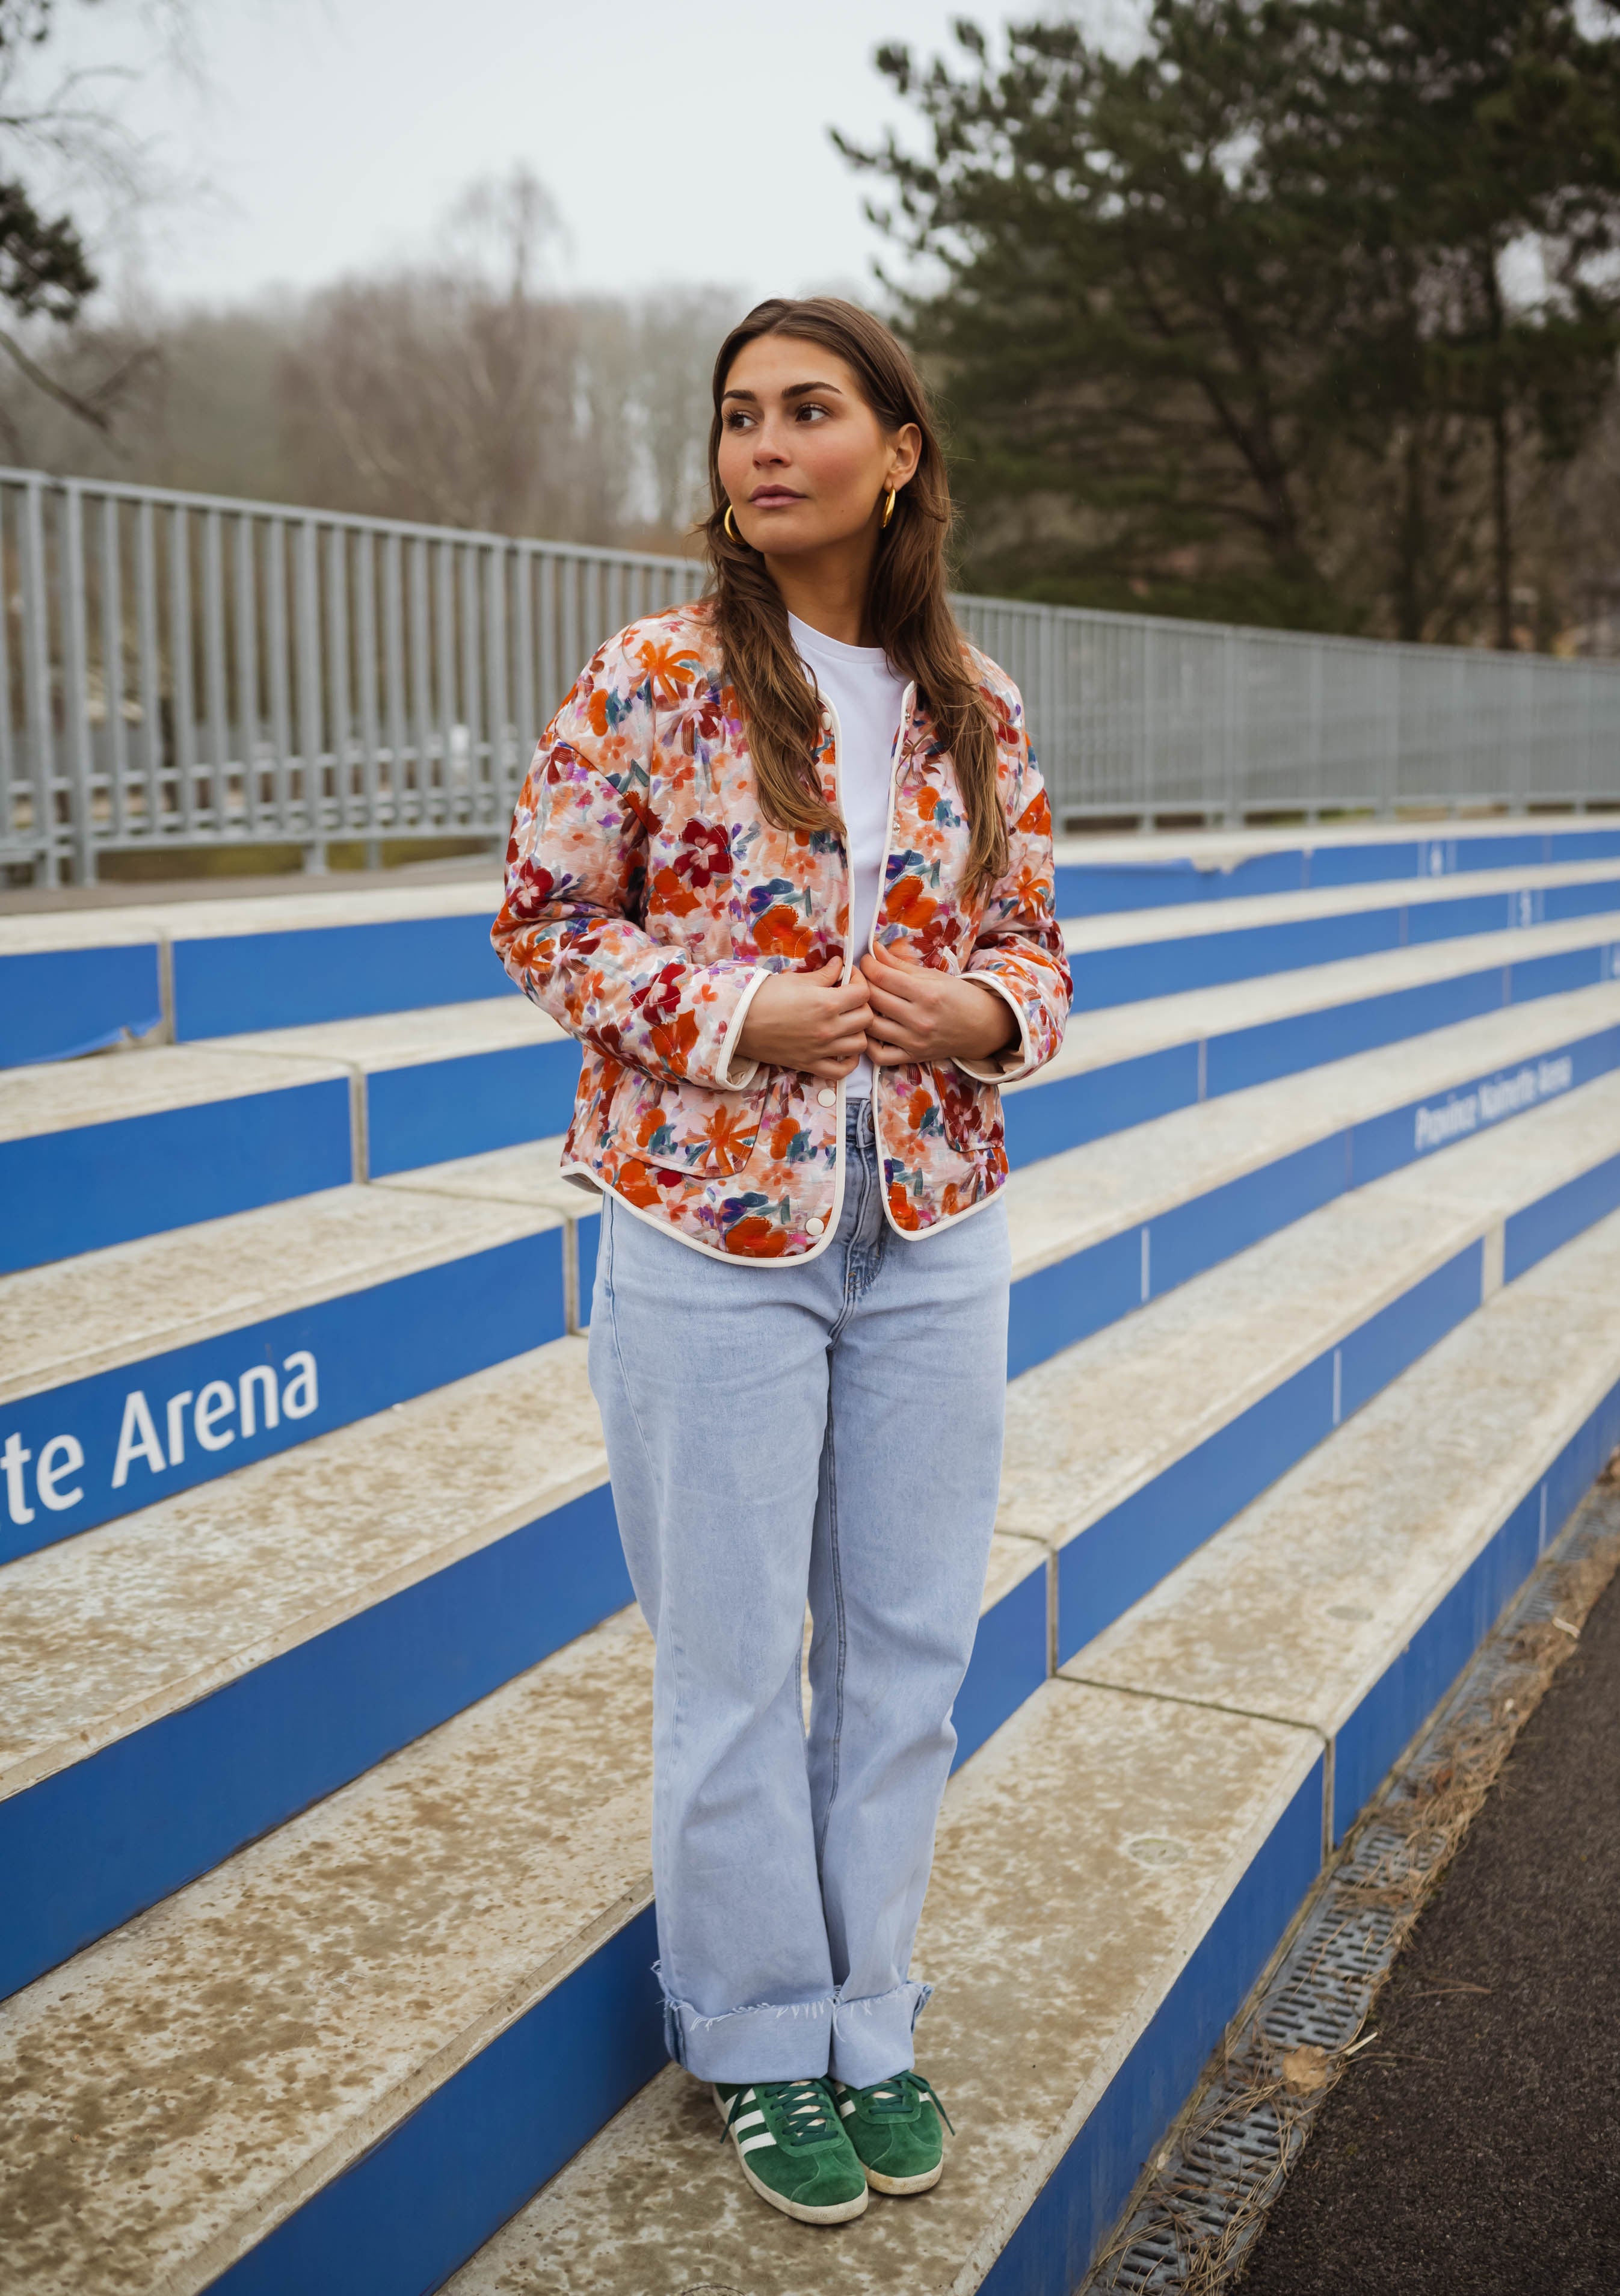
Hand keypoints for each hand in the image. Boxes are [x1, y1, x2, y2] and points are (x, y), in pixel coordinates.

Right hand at [735, 955, 873, 1082]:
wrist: (738, 1023)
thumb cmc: (764, 997)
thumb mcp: (796, 980)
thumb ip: (823, 975)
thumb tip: (839, 965)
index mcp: (826, 1003)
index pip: (863, 992)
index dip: (860, 980)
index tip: (850, 977)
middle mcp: (829, 1029)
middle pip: (867, 1018)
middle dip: (862, 1005)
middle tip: (849, 999)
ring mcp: (821, 1050)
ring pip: (860, 1044)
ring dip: (858, 1032)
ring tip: (847, 1023)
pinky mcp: (810, 1065)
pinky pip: (842, 1071)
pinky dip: (849, 1062)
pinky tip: (843, 1049)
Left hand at [859, 942, 1018, 1068]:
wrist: (982, 1027)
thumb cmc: (959, 997)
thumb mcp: (933, 976)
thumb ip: (901, 965)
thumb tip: (875, 950)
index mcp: (927, 994)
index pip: (884, 977)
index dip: (868, 965)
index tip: (866, 961)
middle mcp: (919, 1019)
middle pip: (874, 998)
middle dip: (861, 983)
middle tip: (860, 977)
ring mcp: (915, 1041)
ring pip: (871, 1026)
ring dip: (861, 1011)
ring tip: (863, 1001)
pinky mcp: (913, 1057)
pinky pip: (879, 1055)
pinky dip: (868, 1043)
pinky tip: (870, 1029)